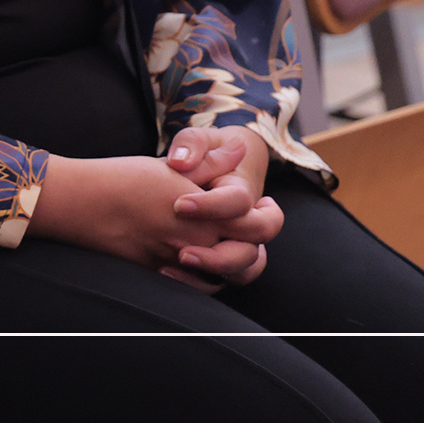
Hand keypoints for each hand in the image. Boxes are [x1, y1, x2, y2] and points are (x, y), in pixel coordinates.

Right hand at [30, 151, 276, 288]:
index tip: (262, 204)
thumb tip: (238, 151)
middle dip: (256, 245)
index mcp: (205, 214)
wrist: (80, 203)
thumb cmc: (123, 179)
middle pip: (248, 257)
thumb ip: (210, 163)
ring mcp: (177, 264)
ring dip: (233, 264)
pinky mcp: (158, 274)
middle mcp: (197, 243)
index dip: (267, 215)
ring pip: (225, 277)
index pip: (257, 224)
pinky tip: (200, 261)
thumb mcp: (170, 166)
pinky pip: (196, 287)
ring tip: (231, 246)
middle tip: (251, 228)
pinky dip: (205, 278)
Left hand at [163, 127, 281, 290]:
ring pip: (246, 268)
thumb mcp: (197, 140)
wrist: (208, 171)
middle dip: (221, 248)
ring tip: (177, 263)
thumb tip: (180, 161)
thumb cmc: (201, 153)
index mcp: (242, 189)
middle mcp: (248, 220)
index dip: (211, 206)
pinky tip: (168, 273)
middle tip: (182, 250)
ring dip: (216, 269)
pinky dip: (201, 282)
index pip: (239, 201)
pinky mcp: (222, 259)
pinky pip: (224, 280)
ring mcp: (239, 243)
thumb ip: (191, 144)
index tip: (178, 205)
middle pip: (255, 239)